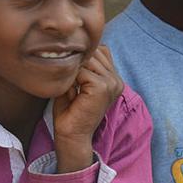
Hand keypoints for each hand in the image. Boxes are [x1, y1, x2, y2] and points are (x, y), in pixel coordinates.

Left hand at [53, 46, 123, 172]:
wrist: (71, 135)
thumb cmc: (70, 112)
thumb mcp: (76, 83)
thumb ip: (80, 66)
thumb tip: (73, 46)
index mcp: (113, 78)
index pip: (100, 51)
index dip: (81, 58)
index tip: (70, 75)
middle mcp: (116, 79)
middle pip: (94, 52)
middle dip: (76, 62)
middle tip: (67, 81)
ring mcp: (112, 83)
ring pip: (87, 60)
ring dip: (73, 70)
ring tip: (68, 86)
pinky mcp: (103, 87)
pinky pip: (83, 71)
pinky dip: (71, 78)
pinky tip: (69, 91)